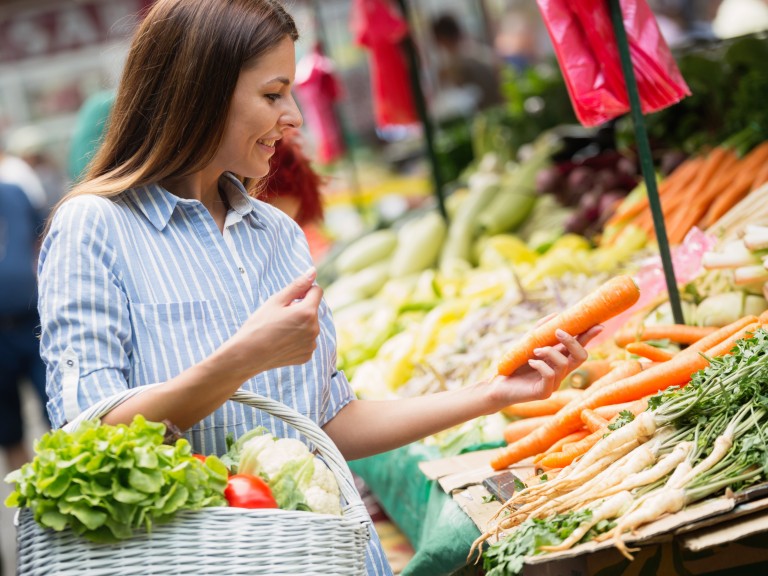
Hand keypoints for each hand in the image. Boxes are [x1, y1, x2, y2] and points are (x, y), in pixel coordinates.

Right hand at [213, 267, 322, 378]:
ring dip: (300, 324)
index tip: (290, 298)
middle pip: (313, 309)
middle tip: (279, 317)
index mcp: (308, 312)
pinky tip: (281, 342)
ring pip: (310, 325)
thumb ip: (298, 285)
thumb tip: (313, 272)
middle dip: (301, 308)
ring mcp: (311, 344)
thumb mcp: (276, 300)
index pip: (317, 291)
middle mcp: (314, 329)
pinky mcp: (307, 356)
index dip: (304, 291)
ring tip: (279, 330)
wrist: (246, 355)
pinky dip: (297, 339)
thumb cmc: (259, 325)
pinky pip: (306, 340)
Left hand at [485, 325, 602, 408]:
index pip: (580, 347)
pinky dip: (540, 364)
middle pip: (581, 356)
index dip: (590, 336)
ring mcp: (554, 383)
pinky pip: (549, 375)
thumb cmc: (515, 363)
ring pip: (564, 364)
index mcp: (561, 359)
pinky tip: (530, 361)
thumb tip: (557, 314)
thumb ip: (542, 330)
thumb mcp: (528, 342)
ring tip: (534, 350)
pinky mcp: (544, 392)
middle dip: (573, 341)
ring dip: (550, 352)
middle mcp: (561, 372)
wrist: (499, 384)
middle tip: (558, 331)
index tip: (598, 325)